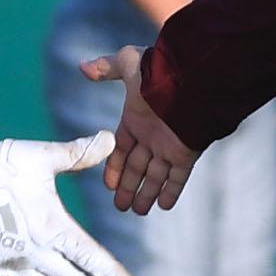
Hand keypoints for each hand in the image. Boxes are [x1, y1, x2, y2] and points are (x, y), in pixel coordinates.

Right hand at [82, 46, 202, 214]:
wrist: (192, 78)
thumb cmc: (158, 70)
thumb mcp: (128, 64)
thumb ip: (106, 67)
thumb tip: (83, 67)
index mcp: (137, 118)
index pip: (122, 148)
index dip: (115, 166)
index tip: (109, 184)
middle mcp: (152, 135)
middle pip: (138, 167)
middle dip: (129, 187)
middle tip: (120, 207)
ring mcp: (170, 145)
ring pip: (155, 176)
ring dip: (146, 194)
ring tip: (137, 212)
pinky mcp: (186, 153)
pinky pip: (177, 177)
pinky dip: (171, 191)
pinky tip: (163, 206)